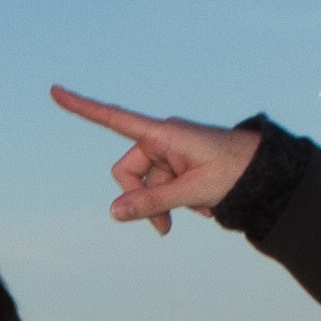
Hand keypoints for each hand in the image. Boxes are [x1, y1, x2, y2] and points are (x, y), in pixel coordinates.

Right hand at [52, 87, 261, 233]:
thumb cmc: (236, 171)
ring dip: (164, 205)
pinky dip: (177, 201)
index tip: (54, 91)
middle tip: (166, 229)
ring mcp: (169, 151)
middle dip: (142, 200)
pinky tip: (204, 205)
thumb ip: (154, 202)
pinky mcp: (177, 163)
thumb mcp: (195, 191)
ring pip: (146, 185)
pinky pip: (163, 187)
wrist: (266, 171)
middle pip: (128, 172)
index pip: (114, 118)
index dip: (82, 107)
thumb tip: (114, 212)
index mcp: (162, 133)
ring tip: (198, 212)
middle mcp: (161, 138)